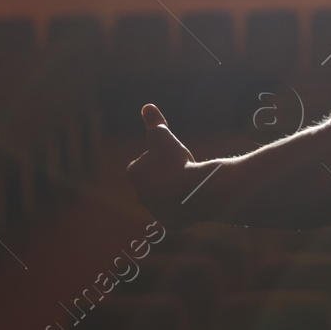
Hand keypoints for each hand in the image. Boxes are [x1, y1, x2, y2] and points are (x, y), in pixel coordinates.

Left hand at [127, 104, 199, 229]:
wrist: (193, 191)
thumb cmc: (176, 161)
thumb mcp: (163, 136)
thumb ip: (154, 122)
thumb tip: (147, 106)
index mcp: (135, 174)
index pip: (143, 163)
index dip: (158, 157)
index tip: (170, 156)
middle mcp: (141, 195)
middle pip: (154, 182)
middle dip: (165, 176)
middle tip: (181, 168)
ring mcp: (156, 211)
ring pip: (165, 199)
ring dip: (175, 192)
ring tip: (190, 183)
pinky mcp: (170, 223)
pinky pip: (178, 213)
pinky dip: (185, 207)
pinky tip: (194, 198)